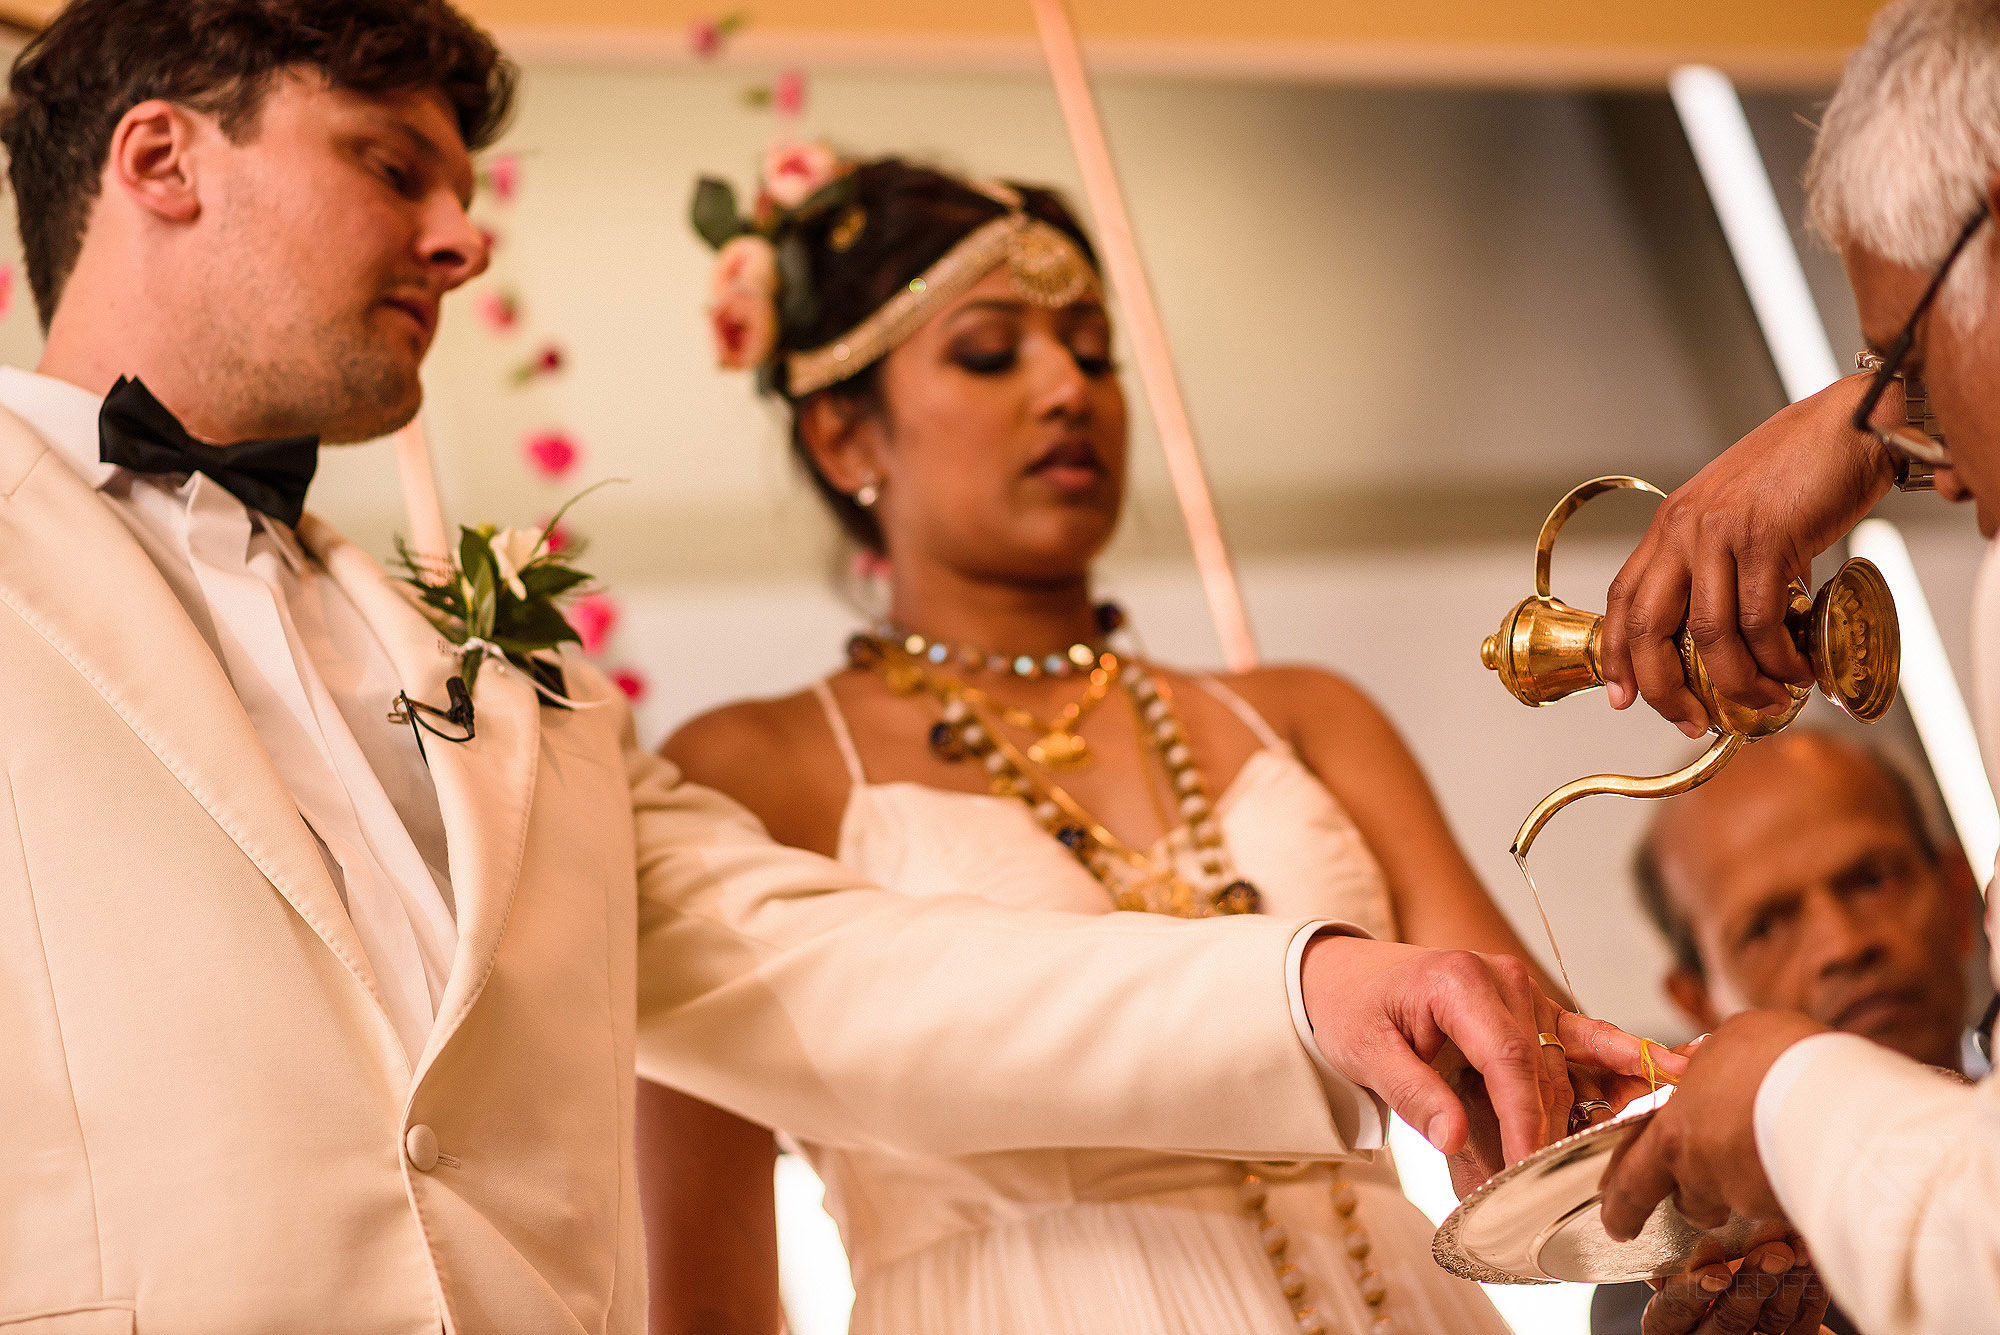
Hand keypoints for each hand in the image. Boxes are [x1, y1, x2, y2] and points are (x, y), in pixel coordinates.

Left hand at [1299, 935, 1678, 1166]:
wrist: (1345, 975)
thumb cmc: (1352, 1009)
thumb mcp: (1365, 1052)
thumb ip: (1412, 1095)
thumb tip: (1456, 1140)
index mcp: (1460, 982)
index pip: (1510, 1060)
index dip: (1525, 1120)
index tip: (1528, 1169)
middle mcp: (1503, 980)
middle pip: (1543, 1070)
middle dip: (1542, 1133)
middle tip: (1534, 1190)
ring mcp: (1525, 991)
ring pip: (1564, 1066)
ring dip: (1575, 1115)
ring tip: (1592, 1164)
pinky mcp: (1535, 1008)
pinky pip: (1583, 1037)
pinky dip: (1622, 1057)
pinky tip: (1672, 1070)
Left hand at [1599, 374, 1898, 735]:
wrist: (1851, 425)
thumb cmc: (1798, 471)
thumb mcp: (1734, 518)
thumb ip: (1718, 566)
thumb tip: (1722, 634)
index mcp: (1670, 527)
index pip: (1623, 599)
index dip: (1617, 653)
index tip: (1620, 697)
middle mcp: (1683, 530)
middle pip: (1649, 627)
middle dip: (1663, 687)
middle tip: (1690, 721)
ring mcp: (1721, 535)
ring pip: (1712, 635)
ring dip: (1739, 683)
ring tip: (1767, 702)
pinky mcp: (1766, 540)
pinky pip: (1762, 621)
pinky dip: (1778, 659)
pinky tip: (1796, 671)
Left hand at [1601, 1011, 1827, 1240]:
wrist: (1843, 1096)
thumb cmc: (1781, 1059)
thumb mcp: (1730, 1041)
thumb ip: (1704, 1065)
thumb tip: (1700, 1064)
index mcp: (1676, 1135)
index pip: (1632, 1183)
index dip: (1621, 1207)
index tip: (1616, 1223)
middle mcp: (1705, 1175)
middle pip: (1688, 1202)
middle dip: (1693, 1196)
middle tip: (1711, 1176)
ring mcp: (1750, 1199)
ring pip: (1737, 1205)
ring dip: (1743, 1189)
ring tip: (1772, 1149)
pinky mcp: (1792, 1212)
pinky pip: (1783, 1204)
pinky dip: (1790, 1187)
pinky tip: (1811, 1158)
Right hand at [1641, 1238, 1830, 1334]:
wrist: (1745, 1298)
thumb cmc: (1698, 1263)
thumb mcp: (1670, 1262)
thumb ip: (1670, 1254)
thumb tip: (1672, 1213)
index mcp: (1668, 1320)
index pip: (1673, 1310)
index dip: (1692, 1288)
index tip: (1714, 1261)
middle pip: (1729, 1318)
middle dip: (1753, 1282)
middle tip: (1773, 1252)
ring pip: (1770, 1321)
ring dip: (1787, 1282)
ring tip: (1796, 1247)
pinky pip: (1802, 1323)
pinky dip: (1809, 1290)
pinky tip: (1809, 1260)